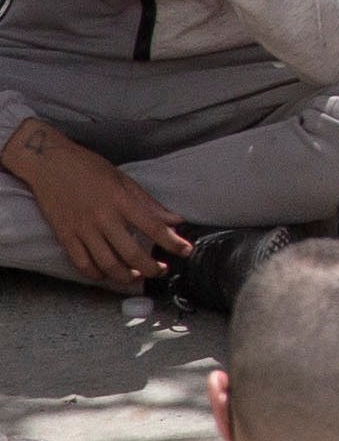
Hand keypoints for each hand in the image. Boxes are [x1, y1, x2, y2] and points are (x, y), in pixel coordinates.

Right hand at [2, 117, 186, 284]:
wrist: (50, 164)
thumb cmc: (90, 168)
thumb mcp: (124, 180)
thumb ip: (149, 203)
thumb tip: (175, 220)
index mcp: (122, 201)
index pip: (154, 227)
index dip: (173, 242)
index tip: (186, 251)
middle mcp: (104, 218)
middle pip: (131, 253)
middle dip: (151, 268)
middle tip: (161, 271)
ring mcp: (82, 229)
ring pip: (107, 264)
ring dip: (125, 276)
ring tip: (136, 277)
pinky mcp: (64, 236)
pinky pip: (81, 263)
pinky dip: (96, 274)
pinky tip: (105, 275)